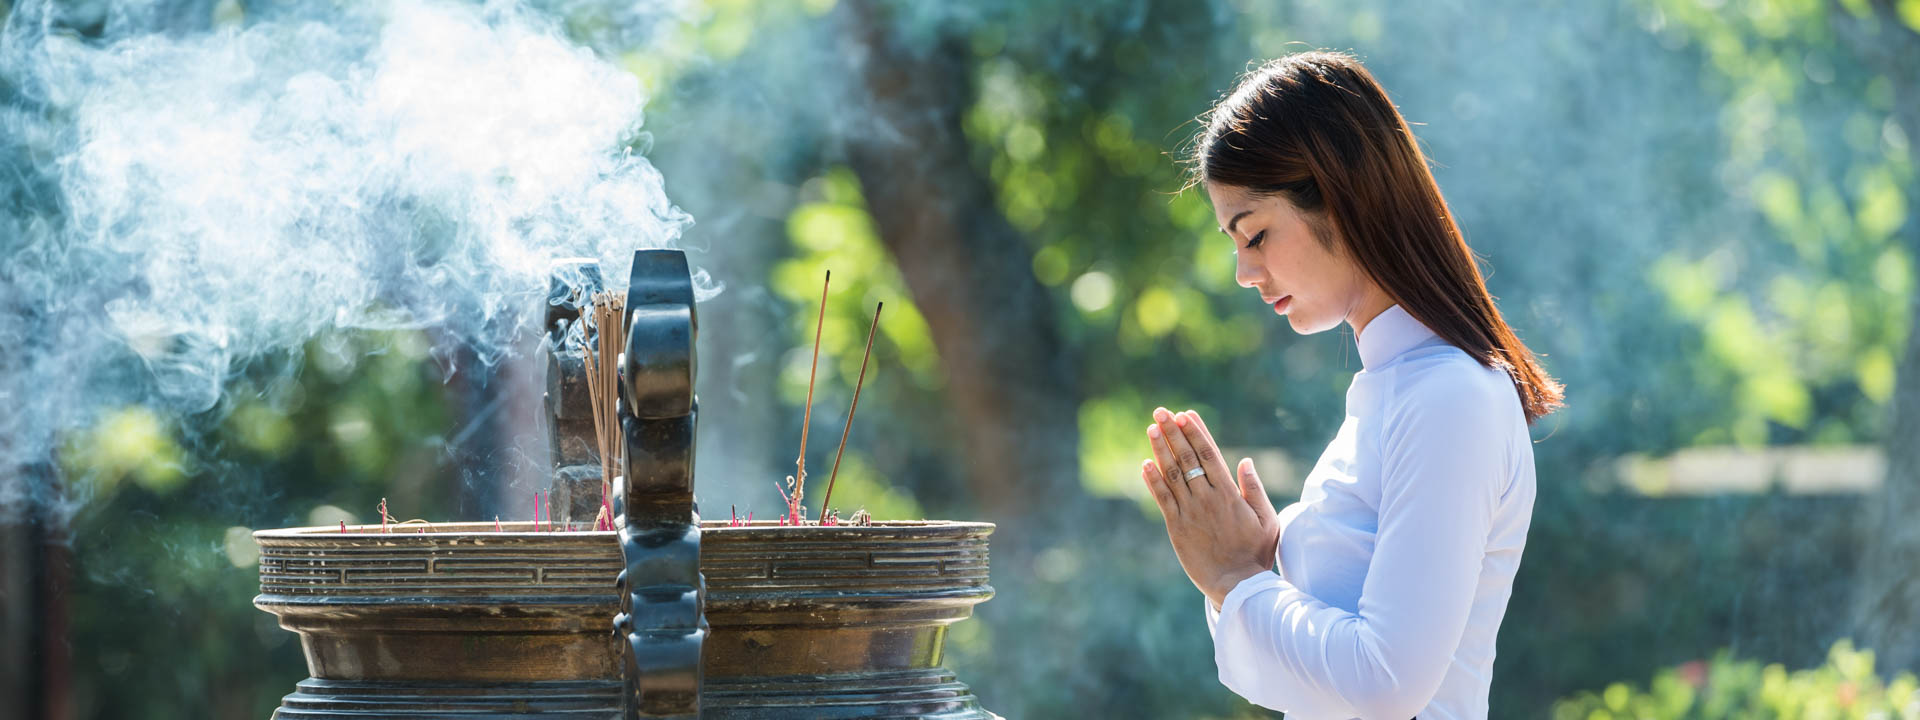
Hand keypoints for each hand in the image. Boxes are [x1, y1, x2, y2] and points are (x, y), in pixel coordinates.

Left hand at [1142, 407, 1280, 607]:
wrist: (1237, 585)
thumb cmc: (1255, 553)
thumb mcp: (1266, 519)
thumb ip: (1255, 489)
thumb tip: (1245, 461)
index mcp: (1229, 494)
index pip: (1210, 454)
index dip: (1196, 432)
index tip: (1186, 414)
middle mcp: (1207, 498)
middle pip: (1187, 458)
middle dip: (1174, 432)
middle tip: (1162, 411)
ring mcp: (1190, 512)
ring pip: (1172, 474)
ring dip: (1161, 449)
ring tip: (1151, 428)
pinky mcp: (1176, 527)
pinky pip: (1162, 499)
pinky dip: (1153, 480)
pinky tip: (1145, 463)